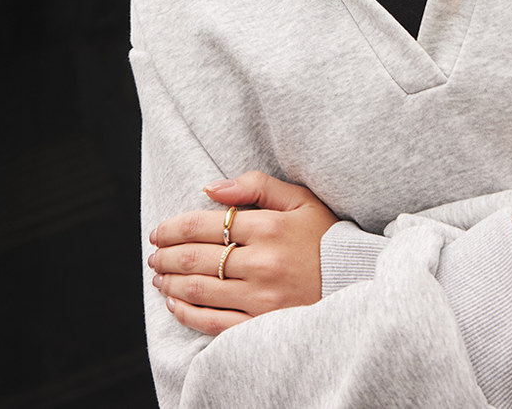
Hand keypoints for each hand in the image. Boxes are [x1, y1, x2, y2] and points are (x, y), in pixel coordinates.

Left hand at [148, 170, 338, 336]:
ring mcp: (262, 298)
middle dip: (166, 255)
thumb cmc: (325, 235)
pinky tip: (174, 303)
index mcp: (268, 227)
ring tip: (159, 276)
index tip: (159, 231)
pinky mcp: (264, 325)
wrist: (358, 279)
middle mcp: (262, 263)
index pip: (205, 225)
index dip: (173, 227)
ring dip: (171, 282)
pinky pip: (215, 323)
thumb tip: (210, 188)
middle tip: (153, 254)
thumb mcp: (298, 199)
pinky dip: (188, 313)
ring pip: (200, 290)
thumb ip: (254, 186)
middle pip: (196, 258)